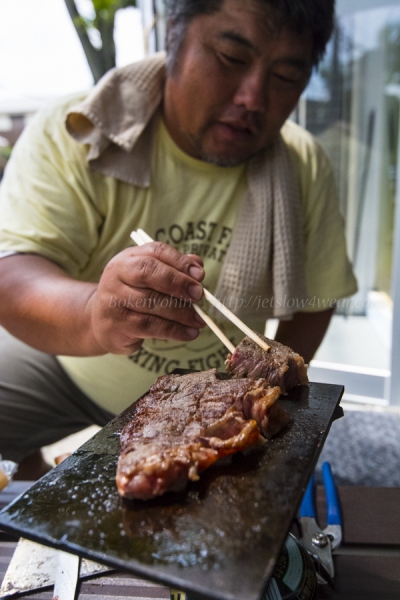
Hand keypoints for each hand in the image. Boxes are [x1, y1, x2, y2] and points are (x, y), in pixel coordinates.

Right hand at [89, 242, 205, 353]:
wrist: (100, 321)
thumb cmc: (133, 295)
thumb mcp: (150, 278)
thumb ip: (174, 269)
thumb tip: (198, 266)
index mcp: (128, 258)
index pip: (156, 252)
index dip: (180, 261)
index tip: (200, 275)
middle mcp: (117, 274)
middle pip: (149, 272)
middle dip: (178, 283)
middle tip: (199, 296)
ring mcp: (114, 299)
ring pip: (152, 302)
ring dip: (181, 312)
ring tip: (199, 320)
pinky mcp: (116, 324)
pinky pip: (150, 326)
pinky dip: (174, 330)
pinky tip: (189, 333)